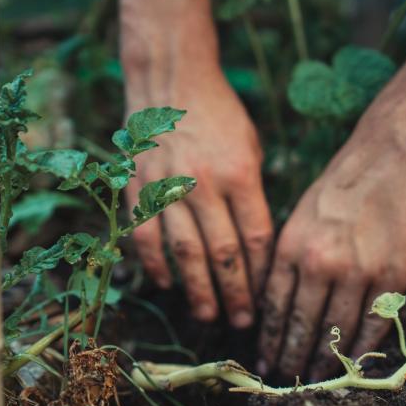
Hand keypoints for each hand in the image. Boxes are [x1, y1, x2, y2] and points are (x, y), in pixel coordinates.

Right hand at [125, 64, 272, 328]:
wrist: (172, 82)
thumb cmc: (220, 115)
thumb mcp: (251, 146)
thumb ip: (253, 193)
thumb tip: (255, 242)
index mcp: (240, 174)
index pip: (255, 237)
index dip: (261, 272)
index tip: (266, 295)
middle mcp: (205, 184)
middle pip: (223, 253)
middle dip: (235, 293)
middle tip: (242, 322)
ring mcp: (168, 186)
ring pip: (185, 252)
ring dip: (197, 289)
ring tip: (208, 315)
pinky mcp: (140, 186)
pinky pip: (146, 235)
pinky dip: (156, 264)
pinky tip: (167, 284)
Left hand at [257, 124, 405, 380]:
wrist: (390, 158)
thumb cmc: (341, 183)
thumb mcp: (300, 214)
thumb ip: (288, 256)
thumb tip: (276, 298)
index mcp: (291, 246)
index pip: (274, 306)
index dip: (269, 338)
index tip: (265, 357)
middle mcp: (319, 263)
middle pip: (301, 325)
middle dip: (290, 356)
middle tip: (285, 377)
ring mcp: (357, 272)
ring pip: (336, 331)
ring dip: (324, 359)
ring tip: (314, 376)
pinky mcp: (392, 276)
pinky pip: (373, 324)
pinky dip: (361, 348)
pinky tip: (352, 363)